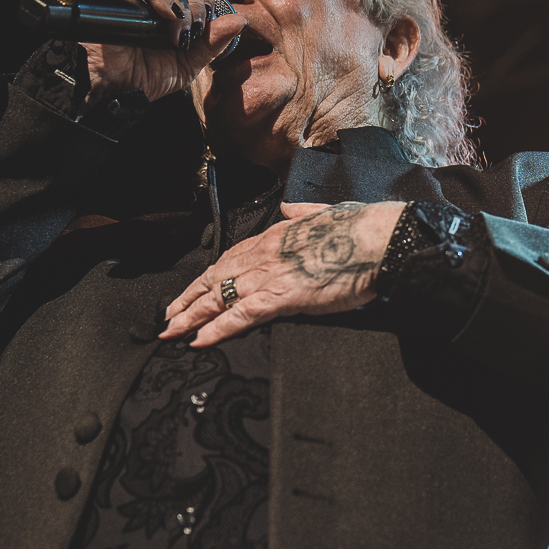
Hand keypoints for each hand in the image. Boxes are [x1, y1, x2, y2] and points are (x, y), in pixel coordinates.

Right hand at [81, 0, 248, 104]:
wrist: (110, 90)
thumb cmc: (142, 77)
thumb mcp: (187, 63)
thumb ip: (213, 43)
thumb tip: (241, 20)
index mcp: (167, 7)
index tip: (211, 21)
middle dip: (198, 1)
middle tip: (195, 29)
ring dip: (181, 1)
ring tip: (179, 29)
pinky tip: (167, 13)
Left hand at [161, 201, 406, 346]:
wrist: (380, 239)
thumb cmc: (362, 229)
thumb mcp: (327, 212)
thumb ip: (304, 213)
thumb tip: (291, 207)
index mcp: (277, 234)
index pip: (232, 257)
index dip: (210, 275)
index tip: (195, 288)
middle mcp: (264, 253)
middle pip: (215, 277)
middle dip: (188, 298)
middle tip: (168, 315)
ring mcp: (270, 275)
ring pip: (218, 297)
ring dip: (191, 316)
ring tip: (171, 332)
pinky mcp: (281, 297)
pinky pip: (239, 316)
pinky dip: (216, 329)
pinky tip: (199, 340)